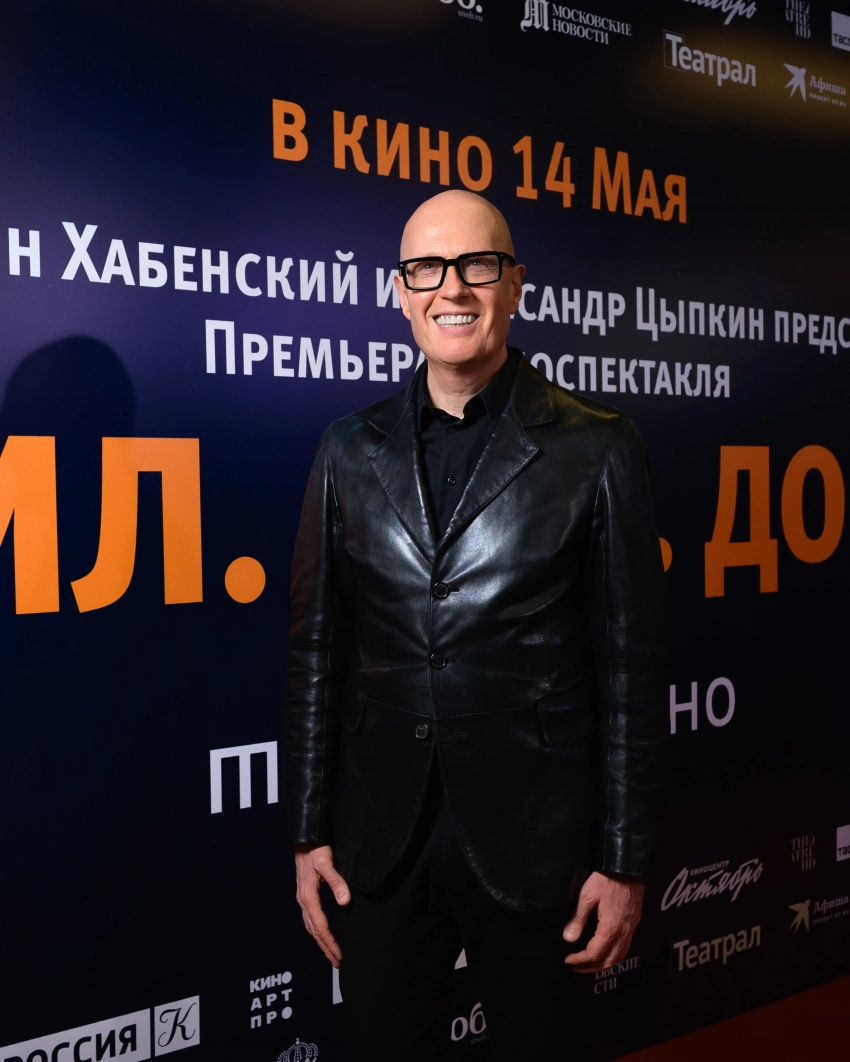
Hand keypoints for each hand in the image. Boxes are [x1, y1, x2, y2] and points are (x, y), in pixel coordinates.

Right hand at [294, 843, 350, 967]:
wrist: (304, 837)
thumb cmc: (315, 848)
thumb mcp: (326, 862)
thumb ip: (336, 882)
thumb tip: (344, 902)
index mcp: (307, 896)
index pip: (320, 927)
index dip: (330, 943)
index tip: (340, 956)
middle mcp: (303, 900)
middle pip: (314, 931)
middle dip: (325, 948)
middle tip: (338, 963)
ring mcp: (303, 897)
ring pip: (310, 926)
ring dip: (321, 941)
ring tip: (332, 953)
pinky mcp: (305, 893)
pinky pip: (310, 917)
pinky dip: (317, 929)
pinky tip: (324, 932)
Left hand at [562, 871, 643, 972]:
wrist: (628, 867)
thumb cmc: (606, 879)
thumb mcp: (587, 895)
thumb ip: (578, 918)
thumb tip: (568, 938)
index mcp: (610, 929)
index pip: (594, 954)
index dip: (579, 961)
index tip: (567, 961)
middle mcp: (623, 933)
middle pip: (609, 962)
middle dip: (590, 968)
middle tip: (575, 968)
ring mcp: (631, 929)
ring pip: (619, 957)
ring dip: (603, 964)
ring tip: (588, 963)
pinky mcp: (634, 923)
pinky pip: (625, 947)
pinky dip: (613, 955)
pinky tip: (604, 950)